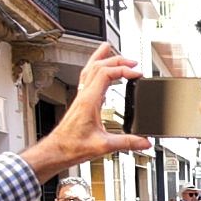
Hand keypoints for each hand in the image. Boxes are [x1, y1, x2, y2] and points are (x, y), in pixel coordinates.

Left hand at [21, 44, 146, 179]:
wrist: (56, 151)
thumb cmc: (71, 147)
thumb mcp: (104, 146)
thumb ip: (127, 143)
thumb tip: (145, 142)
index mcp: (89, 101)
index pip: (106, 74)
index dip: (123, 70)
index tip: (136, 74)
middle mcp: (83, 96)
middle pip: (98, 66)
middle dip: (117, 60)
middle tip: (132, 62)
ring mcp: (80, 97)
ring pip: (89, 69)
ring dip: (101, 58)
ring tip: (109, 50)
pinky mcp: (79, 102)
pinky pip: (86, 78)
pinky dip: (94, 69)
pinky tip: (99, 71)